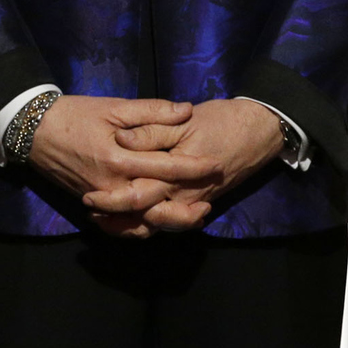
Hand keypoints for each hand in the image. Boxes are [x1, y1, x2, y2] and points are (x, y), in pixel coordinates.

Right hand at [26, 96, 221, 238]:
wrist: (32, 130)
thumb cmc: (73, 114)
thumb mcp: (112, 107)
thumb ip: (151, 111)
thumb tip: (185, 111)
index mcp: (118, 158)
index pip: (166, 167)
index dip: (194, 167)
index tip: (217, 164)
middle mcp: (112, 184)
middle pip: (157, 201)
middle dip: (187, 200)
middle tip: (212, 196)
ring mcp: (101, 198)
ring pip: (140, 218)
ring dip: (168, 220)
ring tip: (192, 215)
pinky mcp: (92, 203)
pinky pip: (120, 224)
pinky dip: (139, 227)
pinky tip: (156, 222)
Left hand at [101, 98, 285, 231]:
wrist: (260, 131)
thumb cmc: (221, 122)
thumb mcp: (184, 122)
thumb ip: (152, 130)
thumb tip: (121, 139)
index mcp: (178, 176)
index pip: (140, 196)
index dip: (112, 200)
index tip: (88, 197)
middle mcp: (185, 196)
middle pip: (147, 218)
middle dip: (118, 220)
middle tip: (90, 211)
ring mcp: (193, 201)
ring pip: (159, 224)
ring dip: (132, 224)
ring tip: (104, 220)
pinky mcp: (198, 199)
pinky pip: (172, 219)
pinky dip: (151, 221)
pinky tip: (133, 216)